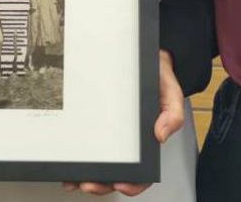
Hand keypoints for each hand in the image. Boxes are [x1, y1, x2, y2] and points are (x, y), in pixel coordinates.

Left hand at [64, 51, 185, 195]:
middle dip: (102, 184)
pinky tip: (68, 163)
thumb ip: (172, 114)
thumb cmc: (156, 77)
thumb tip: (161, 135)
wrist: (142, 56)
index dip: (133, 183)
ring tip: (75, 179)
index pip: (142, 173)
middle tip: (90, 183)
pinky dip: (76, 159)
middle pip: (115, 175)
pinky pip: (85, 146)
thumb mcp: (171, 93)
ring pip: (98, 166)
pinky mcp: (95, 124)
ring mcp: (109, 136)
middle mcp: (126, 143)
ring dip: (85, 177)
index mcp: (145, 141)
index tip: (122, 184)